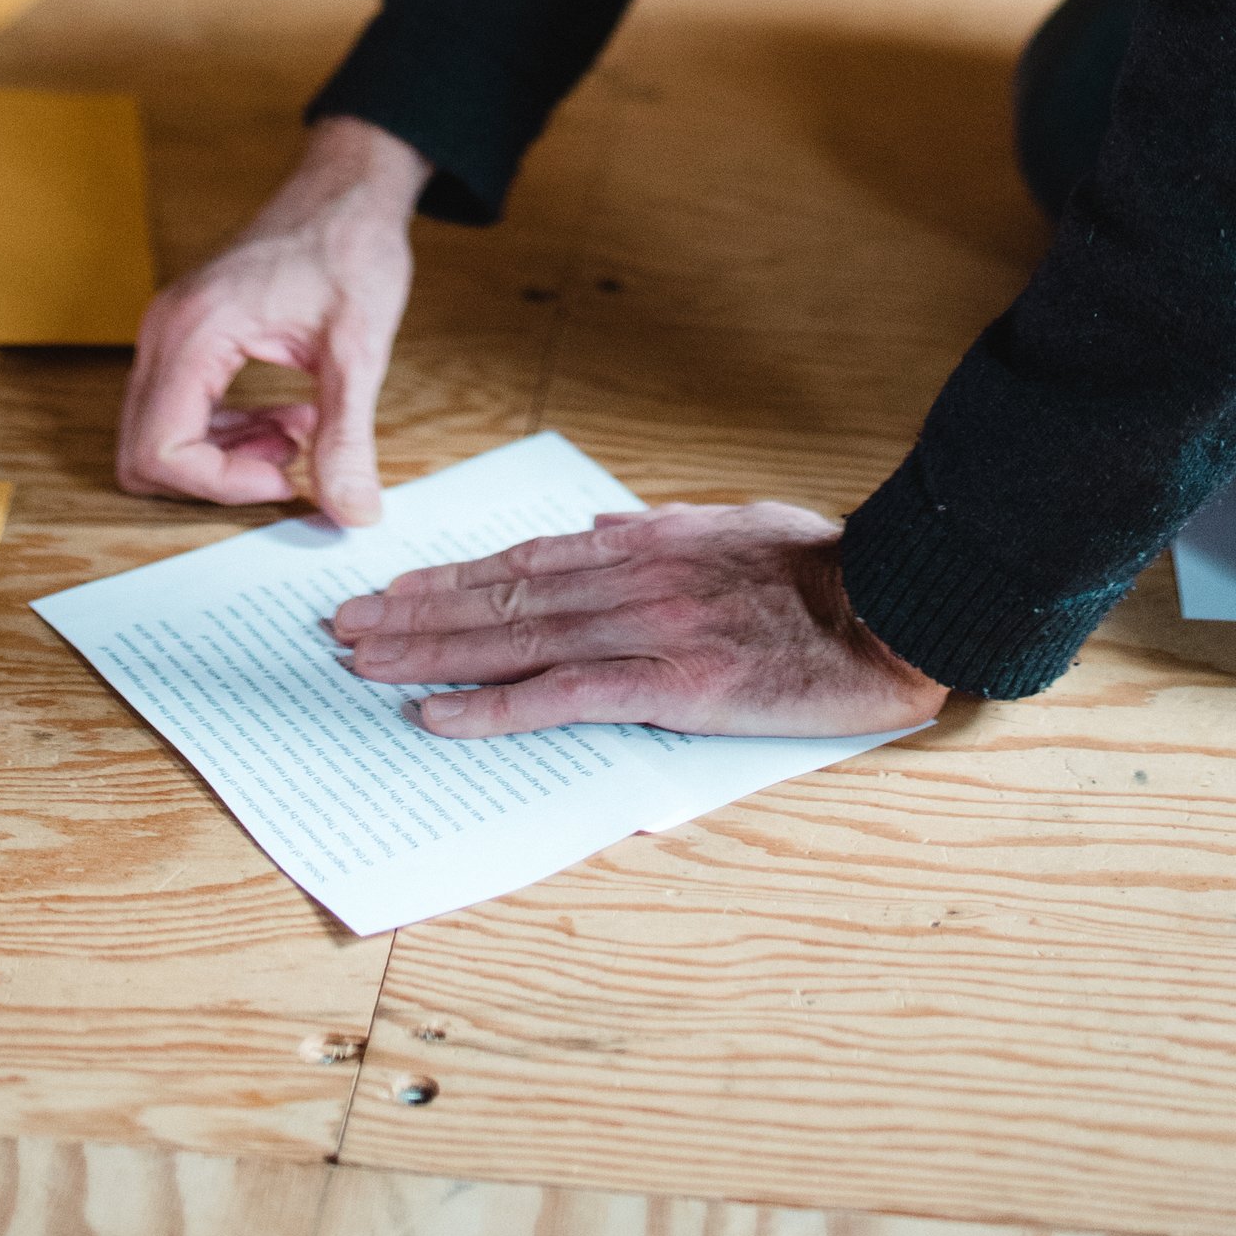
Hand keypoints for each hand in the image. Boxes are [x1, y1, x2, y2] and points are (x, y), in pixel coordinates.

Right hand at [115, 117, 426, 521]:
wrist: (347, 188)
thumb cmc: (349, 244)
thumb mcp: (358, 348)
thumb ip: (347, 436)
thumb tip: (353, 512)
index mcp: (195, 329)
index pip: (161, 448)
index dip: (220, 485)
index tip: (286, 477)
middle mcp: (165, 330)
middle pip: (144, 452)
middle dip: (216, 478)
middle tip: (287, 463)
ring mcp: (170, 331)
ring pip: (157, 436)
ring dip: (223, 458)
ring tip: (298, 437)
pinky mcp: (186, 335)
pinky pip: (177, 411)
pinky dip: (224, 435)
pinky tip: (284, 421)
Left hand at [328, 499, 947, 737]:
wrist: (891, 603)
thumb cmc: (825, 569)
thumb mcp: (735, 523)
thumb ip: (660, 527)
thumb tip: (596, 526)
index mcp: (644, 545)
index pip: (523, 560)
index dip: (452, 576)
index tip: (395, 586)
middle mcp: (628, 580)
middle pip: (498, 596)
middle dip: (414, 612)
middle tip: (344, 625)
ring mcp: (644, 630)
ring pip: (512, 640)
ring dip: (428, 652)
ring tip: (364, 662)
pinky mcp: (668, 683)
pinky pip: (560, 696)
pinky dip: (491, 704)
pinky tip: (437, 712)